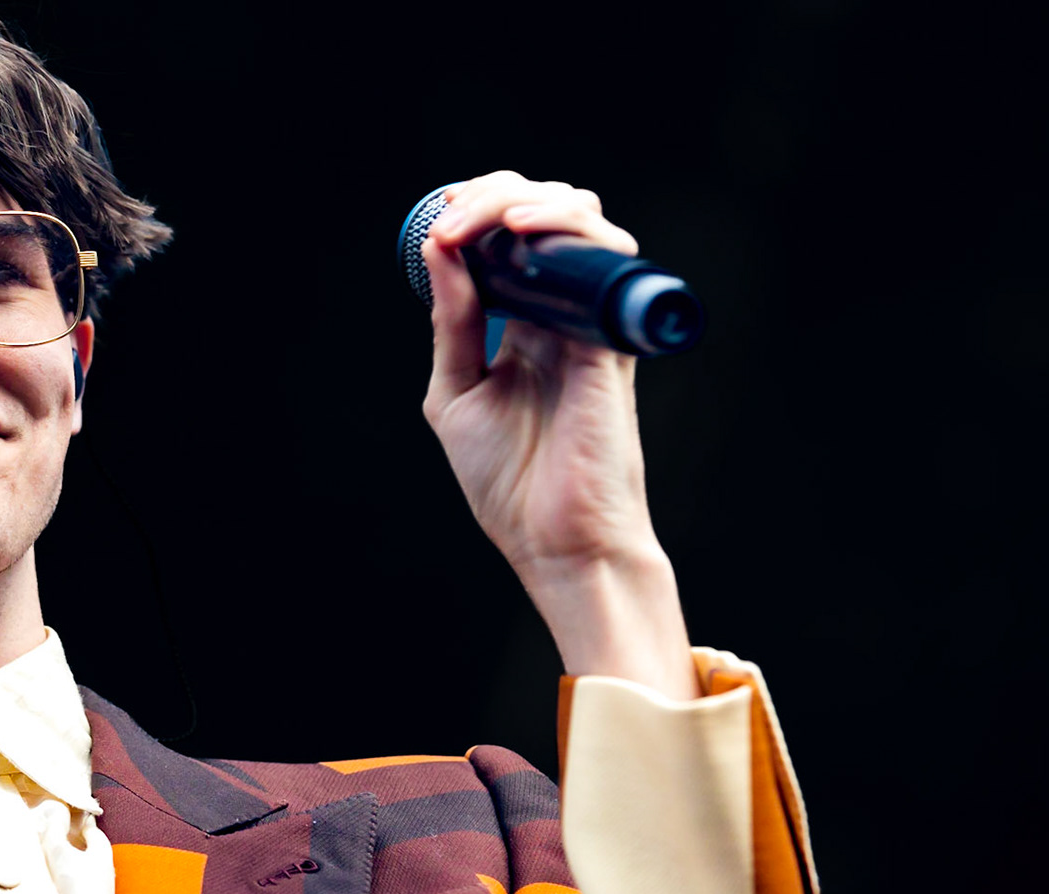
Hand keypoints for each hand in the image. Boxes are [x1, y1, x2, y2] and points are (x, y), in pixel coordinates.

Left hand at [420, 171, 696, 698]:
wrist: (556, 543)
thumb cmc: (509, 483)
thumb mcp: (456, 394)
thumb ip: (453, 324)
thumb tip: (440, 251)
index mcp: (524, 326)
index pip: (508, 241)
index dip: (475, 212)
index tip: (436, 220)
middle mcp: (562, 314)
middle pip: (543, 215)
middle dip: (493, 195)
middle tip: (450, 217)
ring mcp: (590, 321)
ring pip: (580, 219)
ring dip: (524, 201)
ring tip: (479, 220)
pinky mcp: (611, 336)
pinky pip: (604, 258)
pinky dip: (563, 229)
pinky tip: (519, 233)